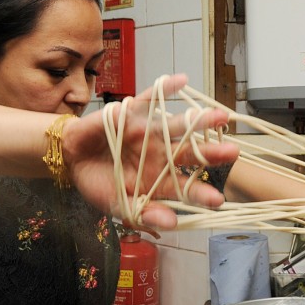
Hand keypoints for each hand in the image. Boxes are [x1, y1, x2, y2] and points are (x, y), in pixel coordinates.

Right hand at [66, 74, 238, 228]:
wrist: (72, 159)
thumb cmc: (100, 184)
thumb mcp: (118, 205)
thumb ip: (144, 214)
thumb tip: (171, 223)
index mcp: (161, 179)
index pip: (186, 188)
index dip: (201, 194)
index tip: (217, 201)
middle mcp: (161, 154)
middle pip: (190, 154)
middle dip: (211, 153)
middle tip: (233, 152)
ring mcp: (149, 132)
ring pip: (177, 126)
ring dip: (198, 121)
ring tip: (220, 117)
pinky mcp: (131, 112)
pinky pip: (150, 99)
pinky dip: (164, 89)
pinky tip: (182, 80)